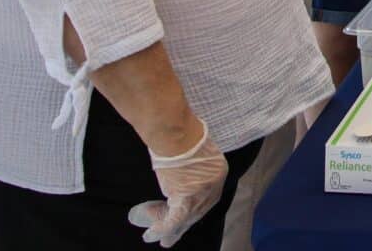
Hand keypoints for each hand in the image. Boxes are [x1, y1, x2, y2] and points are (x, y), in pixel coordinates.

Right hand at [129, 124, 228, 246]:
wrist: (175, 131)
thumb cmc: (181, 132)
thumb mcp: (196, 148)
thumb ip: (195, 164)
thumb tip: (185, 171)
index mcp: (219, 171)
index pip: (209, 196)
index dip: (197, 207)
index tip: (186, 213)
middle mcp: (214, 185)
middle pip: (199, 210)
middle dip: (186, 222)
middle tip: (175, 233)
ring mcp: (201, 193)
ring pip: (186, 218)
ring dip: (172, 231)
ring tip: (163, 241)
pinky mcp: (185, 198)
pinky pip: (174, 220)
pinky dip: (162, 229)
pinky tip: (152, 236)